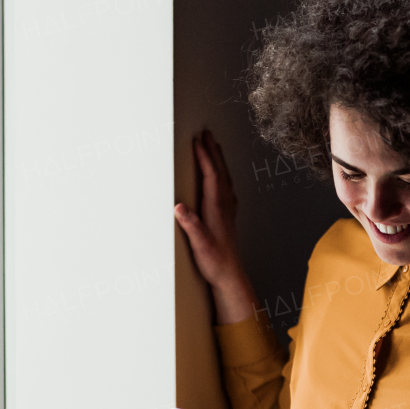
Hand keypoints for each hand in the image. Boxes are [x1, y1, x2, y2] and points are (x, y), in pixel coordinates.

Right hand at [175, 130, 259, 322]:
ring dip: (219, 160)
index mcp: (216, 207)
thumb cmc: (214, 260)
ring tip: (214, 146)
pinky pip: (227, 188)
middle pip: (220, 171)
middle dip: (213, 151)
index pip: (211, 175)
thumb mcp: (199, 244)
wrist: (230, 275)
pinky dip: (222, 175)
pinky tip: (221, 177)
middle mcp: (224, 205)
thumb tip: (179, 207)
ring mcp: (228, 210)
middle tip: (207, 133)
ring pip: (225, 178)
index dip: (204, 157)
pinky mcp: (228, 216)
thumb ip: (191, 225)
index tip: (197, 141)